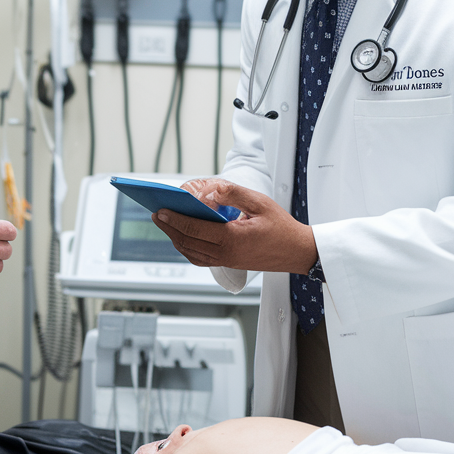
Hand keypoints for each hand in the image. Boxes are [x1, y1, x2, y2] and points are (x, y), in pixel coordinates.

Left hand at [153, 179, 315, 273]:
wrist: (297, 251)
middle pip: (187, 242)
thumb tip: (211, 189)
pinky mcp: (229, 264)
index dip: (174, 219)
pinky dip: (188, 249)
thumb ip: (233, 194)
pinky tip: (184, 238)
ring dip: (176, 239)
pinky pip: (201, 259)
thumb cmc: (282, 227)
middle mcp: (226, 254)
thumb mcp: (259, 203)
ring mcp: (227, 261)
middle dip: (169, 228)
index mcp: (231, 239)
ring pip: (191, 253)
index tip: (161, 210)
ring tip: (166, 224)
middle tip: (157, 215)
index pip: (193, 229)